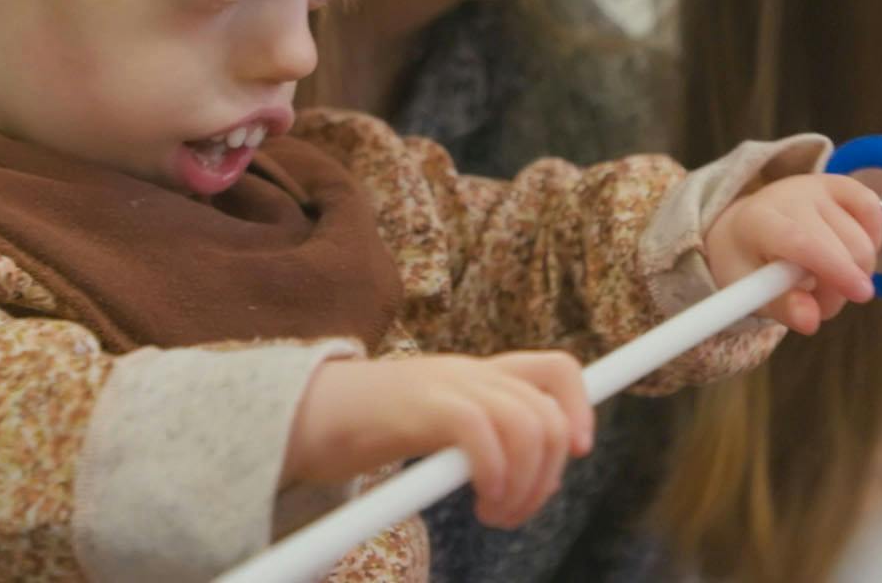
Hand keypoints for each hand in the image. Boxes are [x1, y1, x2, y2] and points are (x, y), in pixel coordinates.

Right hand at [282, 351, 594, 528]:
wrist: (300, 415)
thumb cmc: (364, 430)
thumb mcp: (434, 428)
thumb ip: (477, 438)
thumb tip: (523, 479)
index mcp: (476, 375)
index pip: (554, 369)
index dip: (581, 408)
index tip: (578, 451)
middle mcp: (469, 373)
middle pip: (548, 412)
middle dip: (549, 474)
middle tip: (514, 510)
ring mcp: (446, 385)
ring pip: (528, 425)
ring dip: (525, 484)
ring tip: (495, 513)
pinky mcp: (421, 405)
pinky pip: (484, 434)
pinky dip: (497, 474)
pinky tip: (482, 501)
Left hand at [702, 173, 881, 334]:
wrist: (745, 227)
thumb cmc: (749, 264)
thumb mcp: (753, 293)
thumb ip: (782, 307)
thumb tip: (811, 322)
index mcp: (757, 222)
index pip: (802, 240)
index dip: (834, 269)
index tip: (860, 295)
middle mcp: (789, 196)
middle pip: (842, 244)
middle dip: (842, 288)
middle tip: (820, 302)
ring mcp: (816, 186)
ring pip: (862, 239)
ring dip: (855, 273)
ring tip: (826, 280)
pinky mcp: (838, 183)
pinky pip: (872, 210)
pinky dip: (872, 240)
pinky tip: (850, 254)